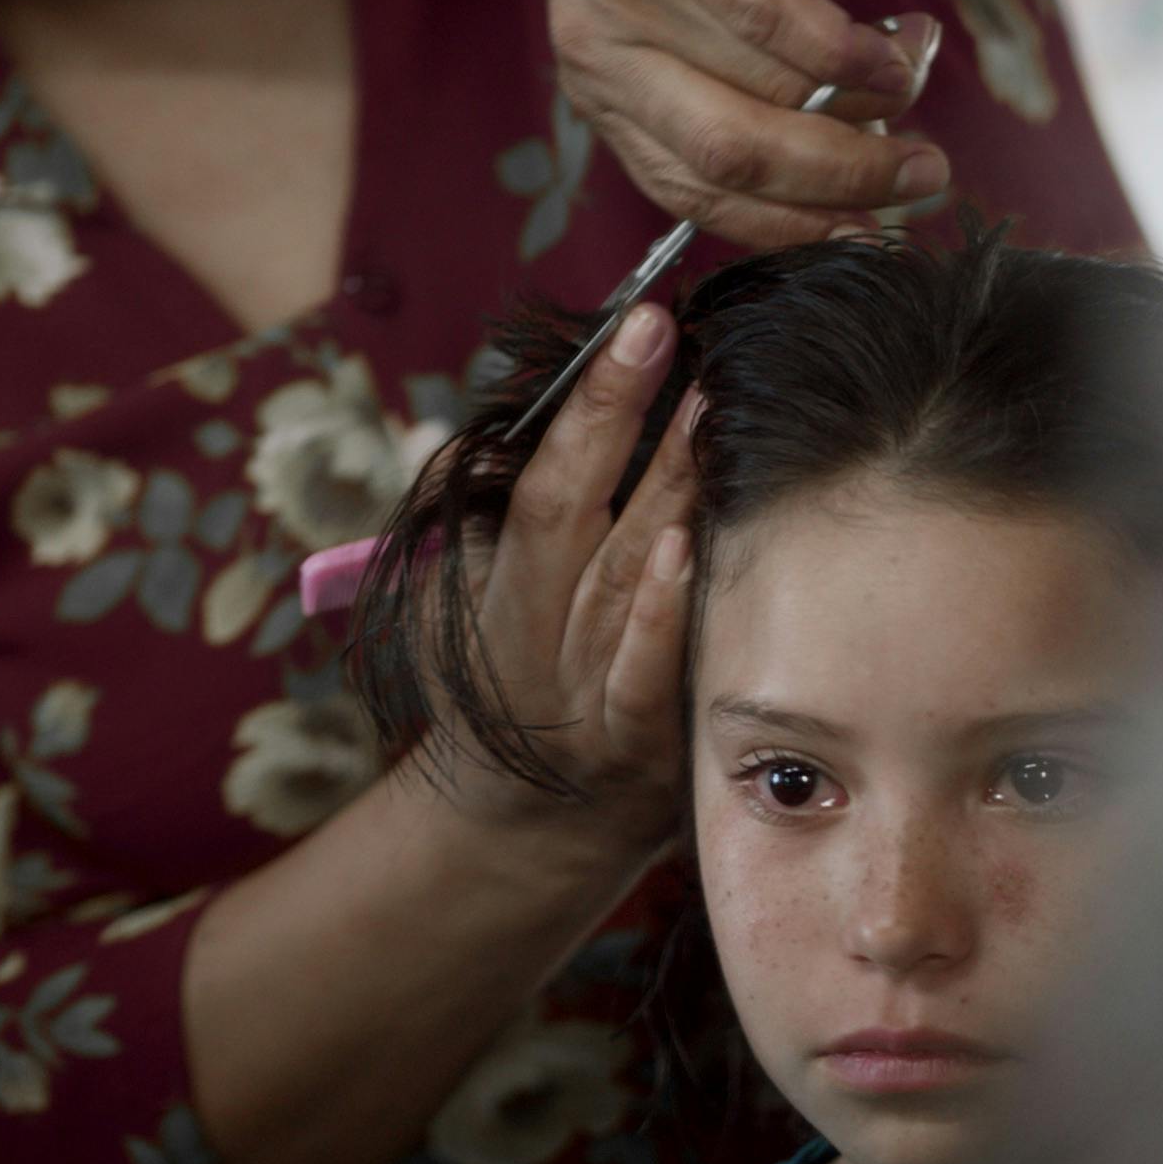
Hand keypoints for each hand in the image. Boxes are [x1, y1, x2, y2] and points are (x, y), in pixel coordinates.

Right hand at [442, 301, 700, 852]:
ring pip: (624, 577)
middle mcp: (540, 640)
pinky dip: (661, 614)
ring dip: (665, 490)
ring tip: (706, 406)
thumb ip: (483, 529)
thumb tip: (456, 433)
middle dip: (623, 419)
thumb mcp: (473, 614)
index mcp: (499, 598)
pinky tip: (692, 546)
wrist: (531, 839)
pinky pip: (648, 674)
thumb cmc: (514, 699)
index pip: (542, 482)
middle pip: (577, 514)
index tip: (633, 324)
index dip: (587, 405)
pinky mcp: (643, 748)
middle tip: (673, 336)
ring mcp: (592, 694)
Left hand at [541, 0, 947, 247]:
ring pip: (762, 95)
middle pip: (734, 161)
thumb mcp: (686, 16)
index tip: (869, 237)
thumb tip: (864, 135)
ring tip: (918, 78)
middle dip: (846, 182)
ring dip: (865, 106)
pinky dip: (842, 53)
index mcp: (608, 95)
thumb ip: (755, 80)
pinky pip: (767, 15)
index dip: (792, 227)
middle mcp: (603, 59)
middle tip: (924, 175)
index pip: (695, 196)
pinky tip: (890, 53)